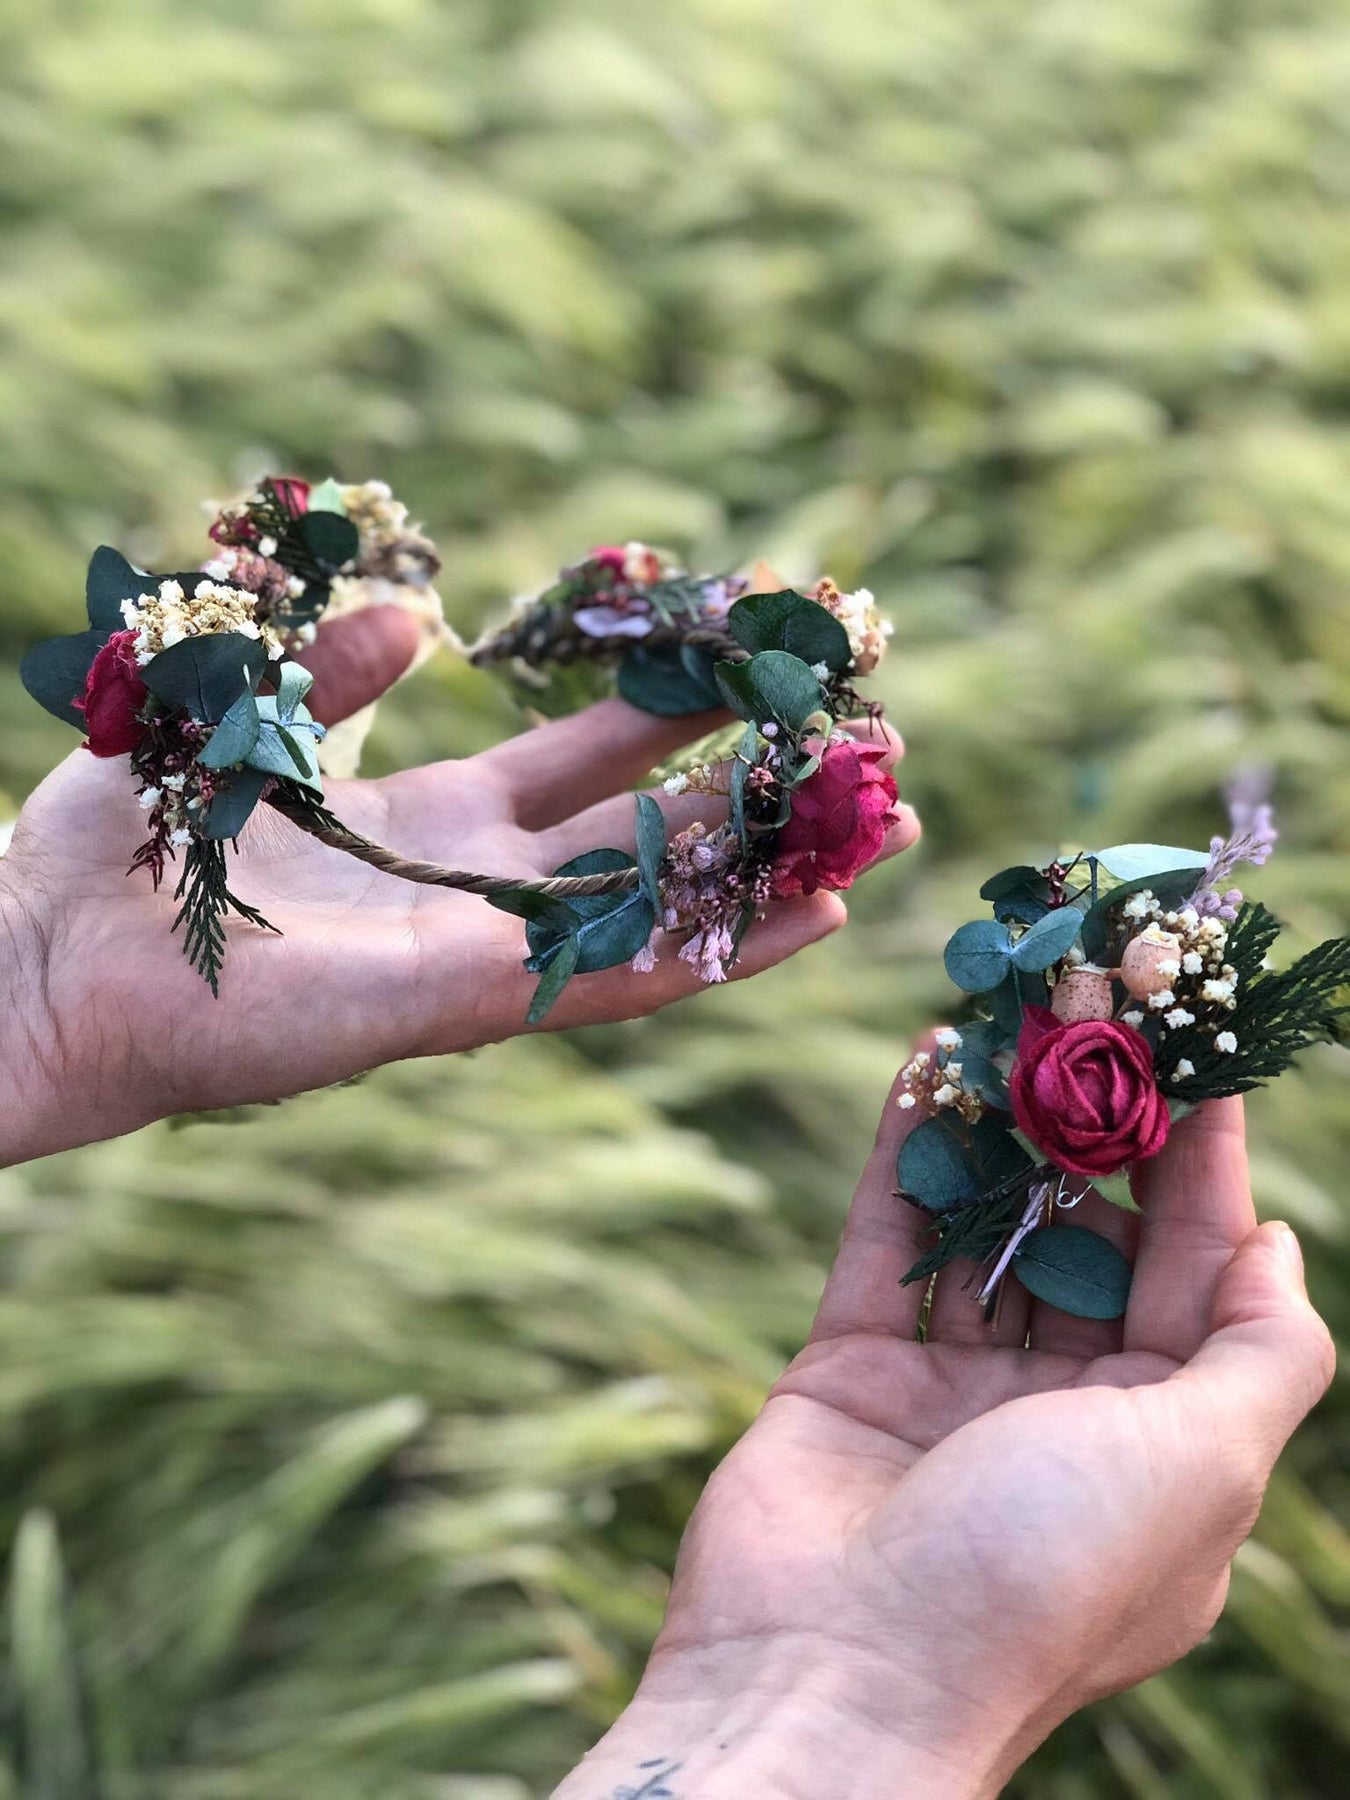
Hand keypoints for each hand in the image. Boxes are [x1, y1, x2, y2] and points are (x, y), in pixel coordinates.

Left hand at [0, 611, 918, 1161]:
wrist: (49, 955)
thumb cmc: (130, 843)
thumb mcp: (256, 715)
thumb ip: (341, 668)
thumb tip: (417, 612)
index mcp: (429, 822)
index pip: (581, 766)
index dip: (665, 719)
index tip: (746, 667)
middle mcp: (476, 890)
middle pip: (647, 838)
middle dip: (748, 798)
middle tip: (854, 752)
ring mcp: (482, 952)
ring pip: (659, 915)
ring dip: (768, 879)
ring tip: (876, 834)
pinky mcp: (465, 1003)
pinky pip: (618, 979)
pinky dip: (721, 950)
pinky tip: (814, 917)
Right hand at [559, 1071, 1332, 1798]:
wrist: (834, 1672)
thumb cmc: (1042, 1573)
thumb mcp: (1202, 1466)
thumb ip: (1261, 1351)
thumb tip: (1276, 1242)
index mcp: (1160, 1447)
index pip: (1194, 1275)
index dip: (1203, 1166)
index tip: (1199, 1055)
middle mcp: (1061, 1414)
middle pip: (1089, 1241)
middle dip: (1094, 1130)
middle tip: (1091, 1013)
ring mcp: (949, 1391)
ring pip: (987, 1231)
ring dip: (999, 1128)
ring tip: (1006, 1017)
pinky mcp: (852, 1368)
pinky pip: (888, 1241)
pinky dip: (906, 1155)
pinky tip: (921, 1067)